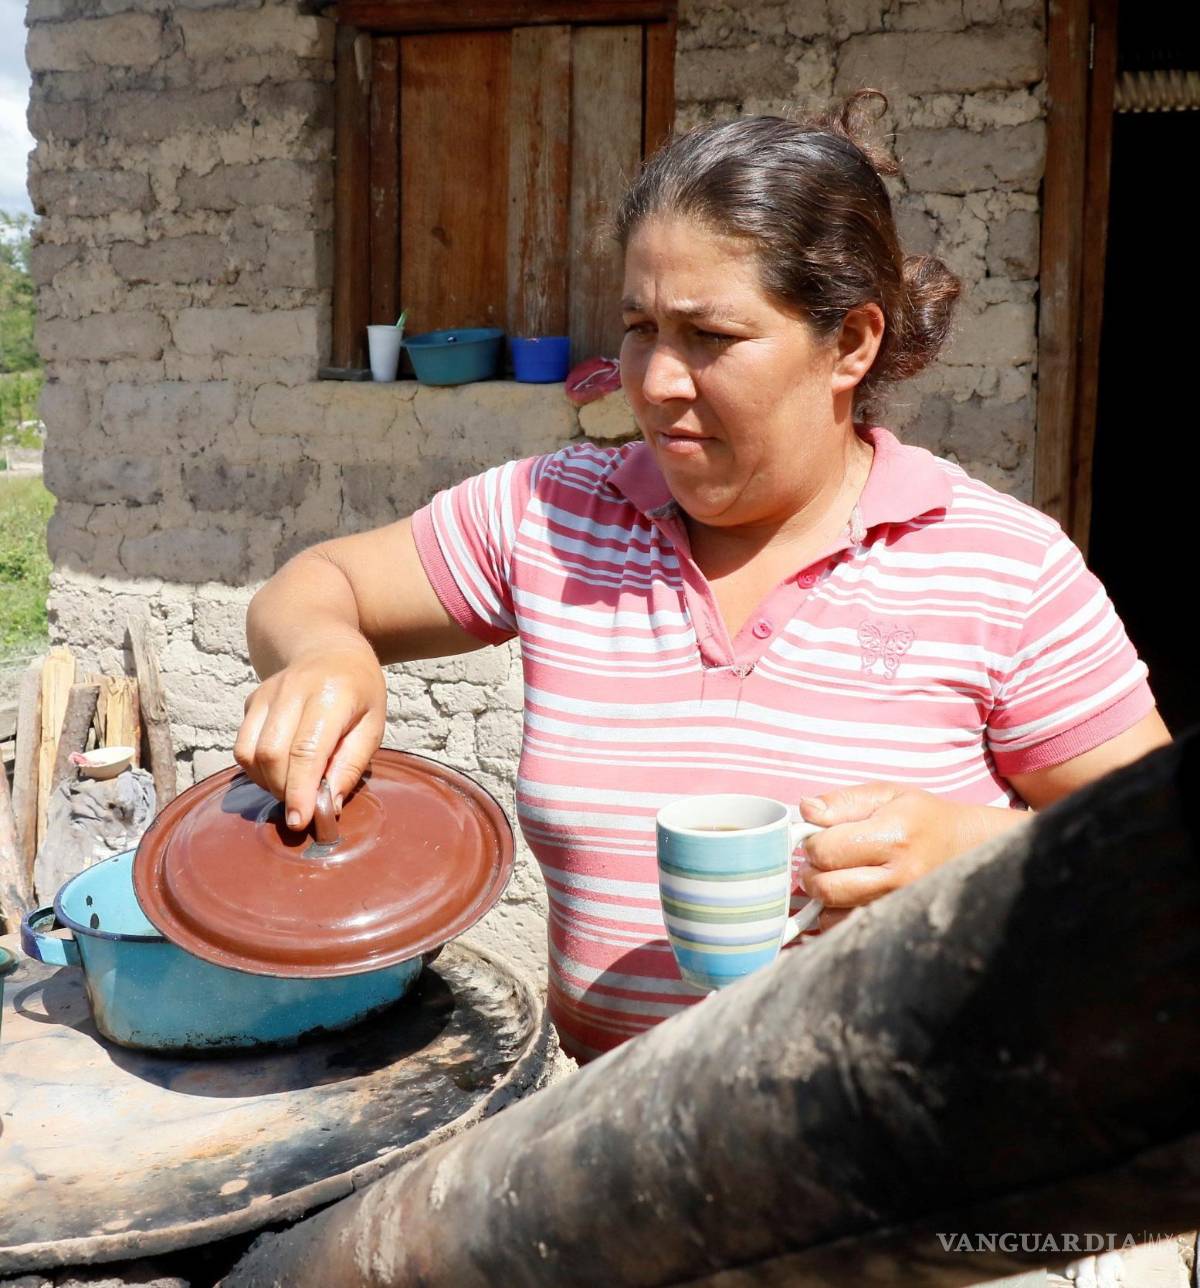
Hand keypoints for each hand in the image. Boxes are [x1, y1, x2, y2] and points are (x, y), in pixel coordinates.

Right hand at [234, 636, 386, 831]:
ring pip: (249, 753)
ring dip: (267, 783)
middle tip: (304, 807)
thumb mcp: (373, 726)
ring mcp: (266, 693)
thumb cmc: (359, 691)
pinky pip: (242, 746)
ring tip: (293, 788)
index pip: (306, 750)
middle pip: (271, 754)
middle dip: (284, 791)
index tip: (300, 821)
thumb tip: (329, 805)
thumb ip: (351, 765)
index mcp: (332, 694)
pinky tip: (280, 771)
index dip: (299, 790)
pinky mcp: (251, 700)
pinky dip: (257, 769)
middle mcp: (293, 690)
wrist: (329, 649)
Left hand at [795, 782, 1021, 932]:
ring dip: (822, 894)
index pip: (826, 850)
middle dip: (811, 872)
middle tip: (821, 858)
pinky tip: (846, 893)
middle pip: (826, 887)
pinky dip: (834, 913)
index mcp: (894, 837)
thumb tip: (806, 811)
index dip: (811, 842)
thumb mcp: (886, 794)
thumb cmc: (923, 817)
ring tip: (836, 874)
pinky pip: (844, 929)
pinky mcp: (895, 923)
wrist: (968, 847)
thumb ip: (842, 801)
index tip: (818, 835)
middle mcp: (898, 877)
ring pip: (831, 912)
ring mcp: (897, 905)